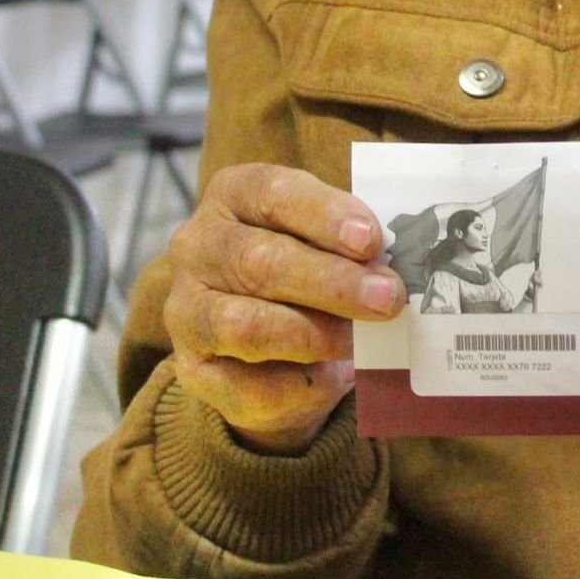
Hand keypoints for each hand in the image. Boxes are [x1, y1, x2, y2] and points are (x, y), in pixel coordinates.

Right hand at [163, 163, 404, 455]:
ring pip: (246, 325)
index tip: (371, 240)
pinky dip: (301, 384)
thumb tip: (393, 267)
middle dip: (333, 282)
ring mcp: (185, 311)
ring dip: (315, 334)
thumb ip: (352, 243)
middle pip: (259, 261)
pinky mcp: (193, 371)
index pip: (273, 193)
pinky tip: (334, 377)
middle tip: (387, 297)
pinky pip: (249, 385)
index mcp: (234, 193)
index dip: (325, 215)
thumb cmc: (310, 264)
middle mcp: (198, 246)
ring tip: (360, 339)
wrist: (273, 341)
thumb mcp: (326, 237)